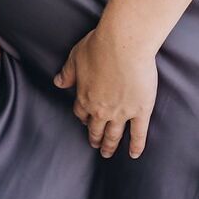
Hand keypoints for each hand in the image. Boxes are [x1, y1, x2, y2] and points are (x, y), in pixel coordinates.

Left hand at [52, 24, 157, 158]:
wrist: (124, 44)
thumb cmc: (99, 46)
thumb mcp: (76, 57)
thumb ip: (67, 73)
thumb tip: (58, 82)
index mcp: (85, 97)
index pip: (81, 113)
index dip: (83, 117)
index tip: (85, 120)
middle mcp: (101, 110)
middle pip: (96, 128)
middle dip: (95, 138)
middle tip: (95, 145)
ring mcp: (121, 112)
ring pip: (114, 134)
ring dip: (110, 145)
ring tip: (108, 152)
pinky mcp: (141, 110)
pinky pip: (138, 133)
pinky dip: (136, 145)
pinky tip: (134, 154)